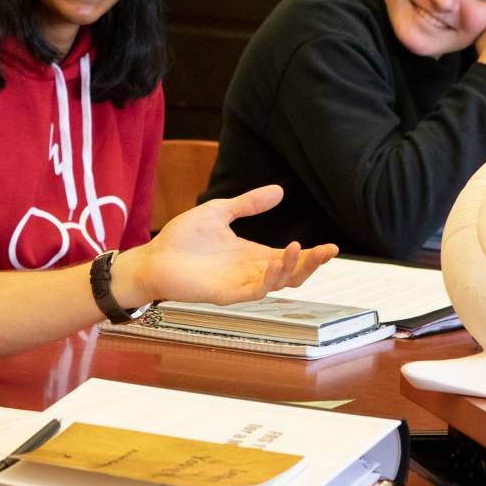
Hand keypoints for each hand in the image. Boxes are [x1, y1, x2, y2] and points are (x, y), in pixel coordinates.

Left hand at [116, 186, 337, 306]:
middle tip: (329, 250)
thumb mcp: (220, 211)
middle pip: (292, 273)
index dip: (310, 254)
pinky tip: (276, 261)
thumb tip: (279, 191)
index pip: (290, 257)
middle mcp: (251, 271)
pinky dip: (270, 278)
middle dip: (312, 263)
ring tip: (299, 248)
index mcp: (252, 254)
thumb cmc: (183, 238)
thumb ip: (249, 204)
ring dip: (292, 268)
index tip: (331, 246)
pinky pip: (256, 290)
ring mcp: (240, 284)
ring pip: (279, 283)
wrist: (154, 257)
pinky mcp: (227, 294)